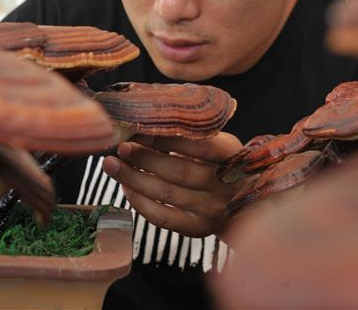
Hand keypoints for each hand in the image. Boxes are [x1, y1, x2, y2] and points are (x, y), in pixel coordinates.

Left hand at [101, 132, 242, 237]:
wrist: (245, 200)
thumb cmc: (222, 163)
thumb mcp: (218, 143)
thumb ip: (190, 136)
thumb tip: (143, 128)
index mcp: (233, 155)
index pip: (200, 146)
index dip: (168, 140)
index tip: (141, 131)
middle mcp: (225, 185)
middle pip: (180, 171)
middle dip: (145, 158)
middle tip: (121, 147)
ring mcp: (213, 209)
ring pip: (167, 194)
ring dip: (134, 178)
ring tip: (112, 165)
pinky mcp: (199, 228)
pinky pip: (164, 218)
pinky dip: (141, 202)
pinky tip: (127, 188)